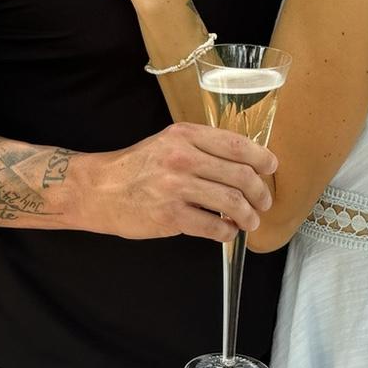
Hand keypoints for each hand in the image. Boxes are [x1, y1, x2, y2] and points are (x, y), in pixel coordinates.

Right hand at [70, 123, 275, 241]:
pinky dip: (226, 232)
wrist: (97, 189)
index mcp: (184, 136)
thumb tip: (241, 162)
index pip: (236, 145)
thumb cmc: (134, 168)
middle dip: (260, 193)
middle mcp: (182, 158)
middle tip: (263, 202)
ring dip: (248, 216)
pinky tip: (226, 232)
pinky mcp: (170, 216)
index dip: (261, 158)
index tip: (270, 168)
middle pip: (240, 175)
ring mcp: (176, 188)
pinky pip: (213, 227)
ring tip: (249, 221)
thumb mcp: (166, 143)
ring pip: (231, 202)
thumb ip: (200, 147)